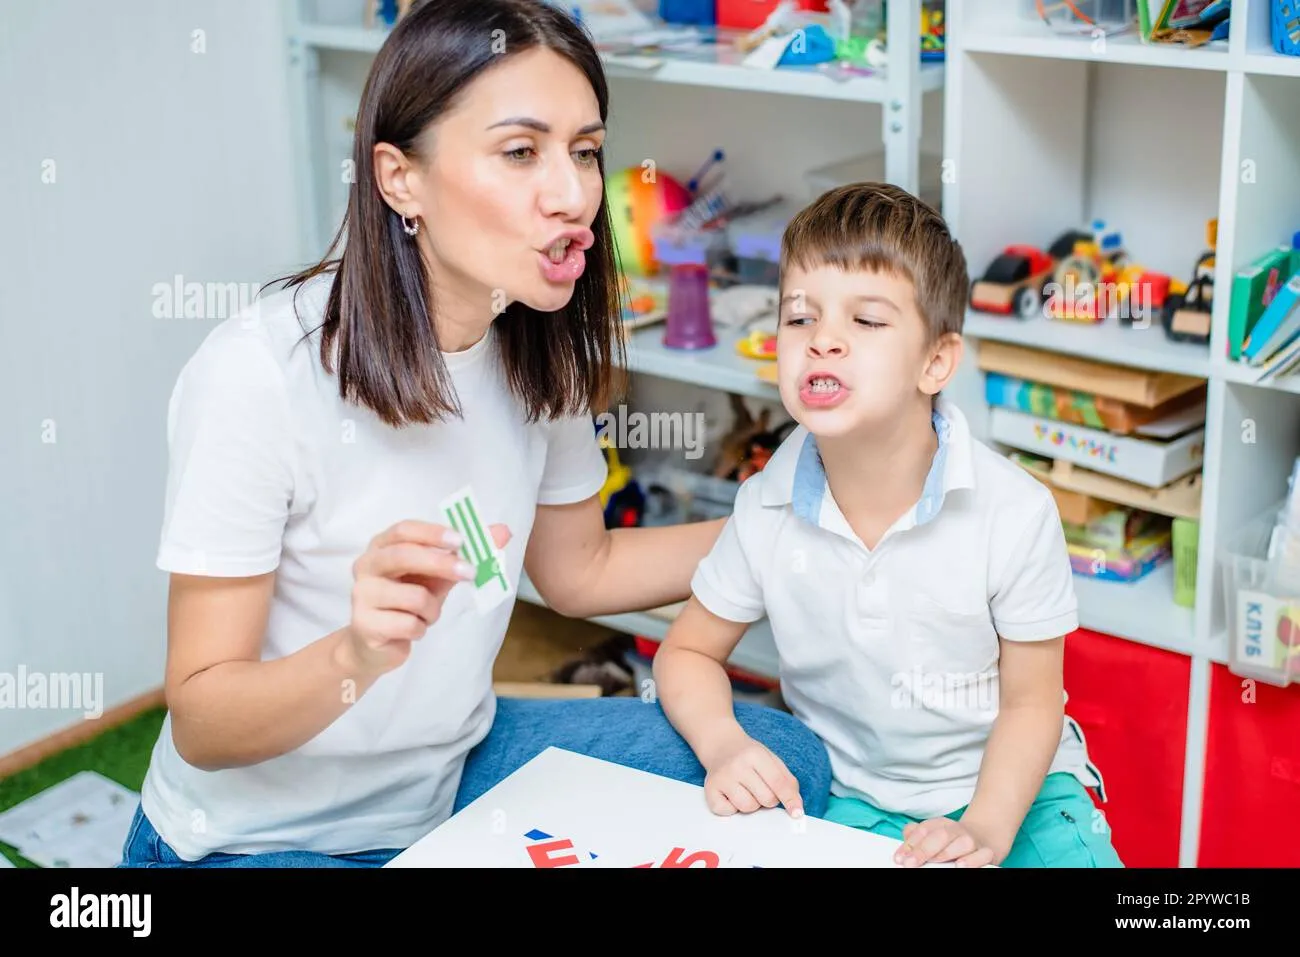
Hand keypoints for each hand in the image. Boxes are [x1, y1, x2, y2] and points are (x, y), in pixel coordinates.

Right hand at [342, 519, 511, 676]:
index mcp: (382, 546)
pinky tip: (411, 629)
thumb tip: (503, 531)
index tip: (461, 541)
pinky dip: (421, 629)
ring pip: (414, 596)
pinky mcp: (364, 624)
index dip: (433, 533)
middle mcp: (366, 565)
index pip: (404, 529)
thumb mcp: (436, 575)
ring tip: (425, 615)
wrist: (376, 644)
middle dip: (441, 564)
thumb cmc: (407, 601)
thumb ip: (464, 554)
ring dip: (432, 610)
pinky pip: (409, 624)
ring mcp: (361, 595)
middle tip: (470, 572)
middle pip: (404, 556)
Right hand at [700, 730, 803, 818]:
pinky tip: (732, 794)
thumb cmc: (747, 755)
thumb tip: (796, 806)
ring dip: (751, 803)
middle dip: (768, 799)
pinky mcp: (710, 789)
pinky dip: (732, 808)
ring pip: (748, 807)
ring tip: (746, 789)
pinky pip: (728, 812)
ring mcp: (722, 777)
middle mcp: (737, 765)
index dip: (790, 799)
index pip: (778, 782)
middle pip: (766, 799)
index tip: (796, 812)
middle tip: (760, 787)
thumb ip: (787, 781)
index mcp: (755, 755)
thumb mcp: (771, 759)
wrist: (721, 745)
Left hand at [895, 817, 1003, 867]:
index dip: (910, 844)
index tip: (900, 859)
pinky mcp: (988, 852)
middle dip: (924, 849)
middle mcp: (957, 831)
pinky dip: (973, 860)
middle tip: (910, 863)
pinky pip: (983, 855)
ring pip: (963, 843)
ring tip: (935, 862)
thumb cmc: (952, 840)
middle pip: (940, 835)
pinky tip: (961, 865)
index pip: (923, 830)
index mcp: (941, 825)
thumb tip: (904, 846)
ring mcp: (973, 841)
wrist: (984, 836)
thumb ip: (916, 837)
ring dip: (948, 853)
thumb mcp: (933, 834)